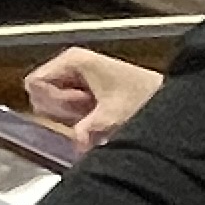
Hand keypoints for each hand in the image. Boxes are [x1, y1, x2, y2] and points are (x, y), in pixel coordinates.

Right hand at [25, 47, 165, 150]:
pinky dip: (82, 120)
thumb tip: (75, 144)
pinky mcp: (86, 91)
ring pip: (55, 105)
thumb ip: (87, 130)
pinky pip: (69, 109)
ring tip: (100, 116)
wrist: (169, 99)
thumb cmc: (145, 96)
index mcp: (72, 60)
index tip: (77, 110)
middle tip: (91, 114)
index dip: (54, 103)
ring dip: (75, 118)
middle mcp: (71, 66)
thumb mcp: (113, 116)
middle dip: (64, 112)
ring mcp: (78, 78)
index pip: (35, 84)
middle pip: (43, 95)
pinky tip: (102, 120)